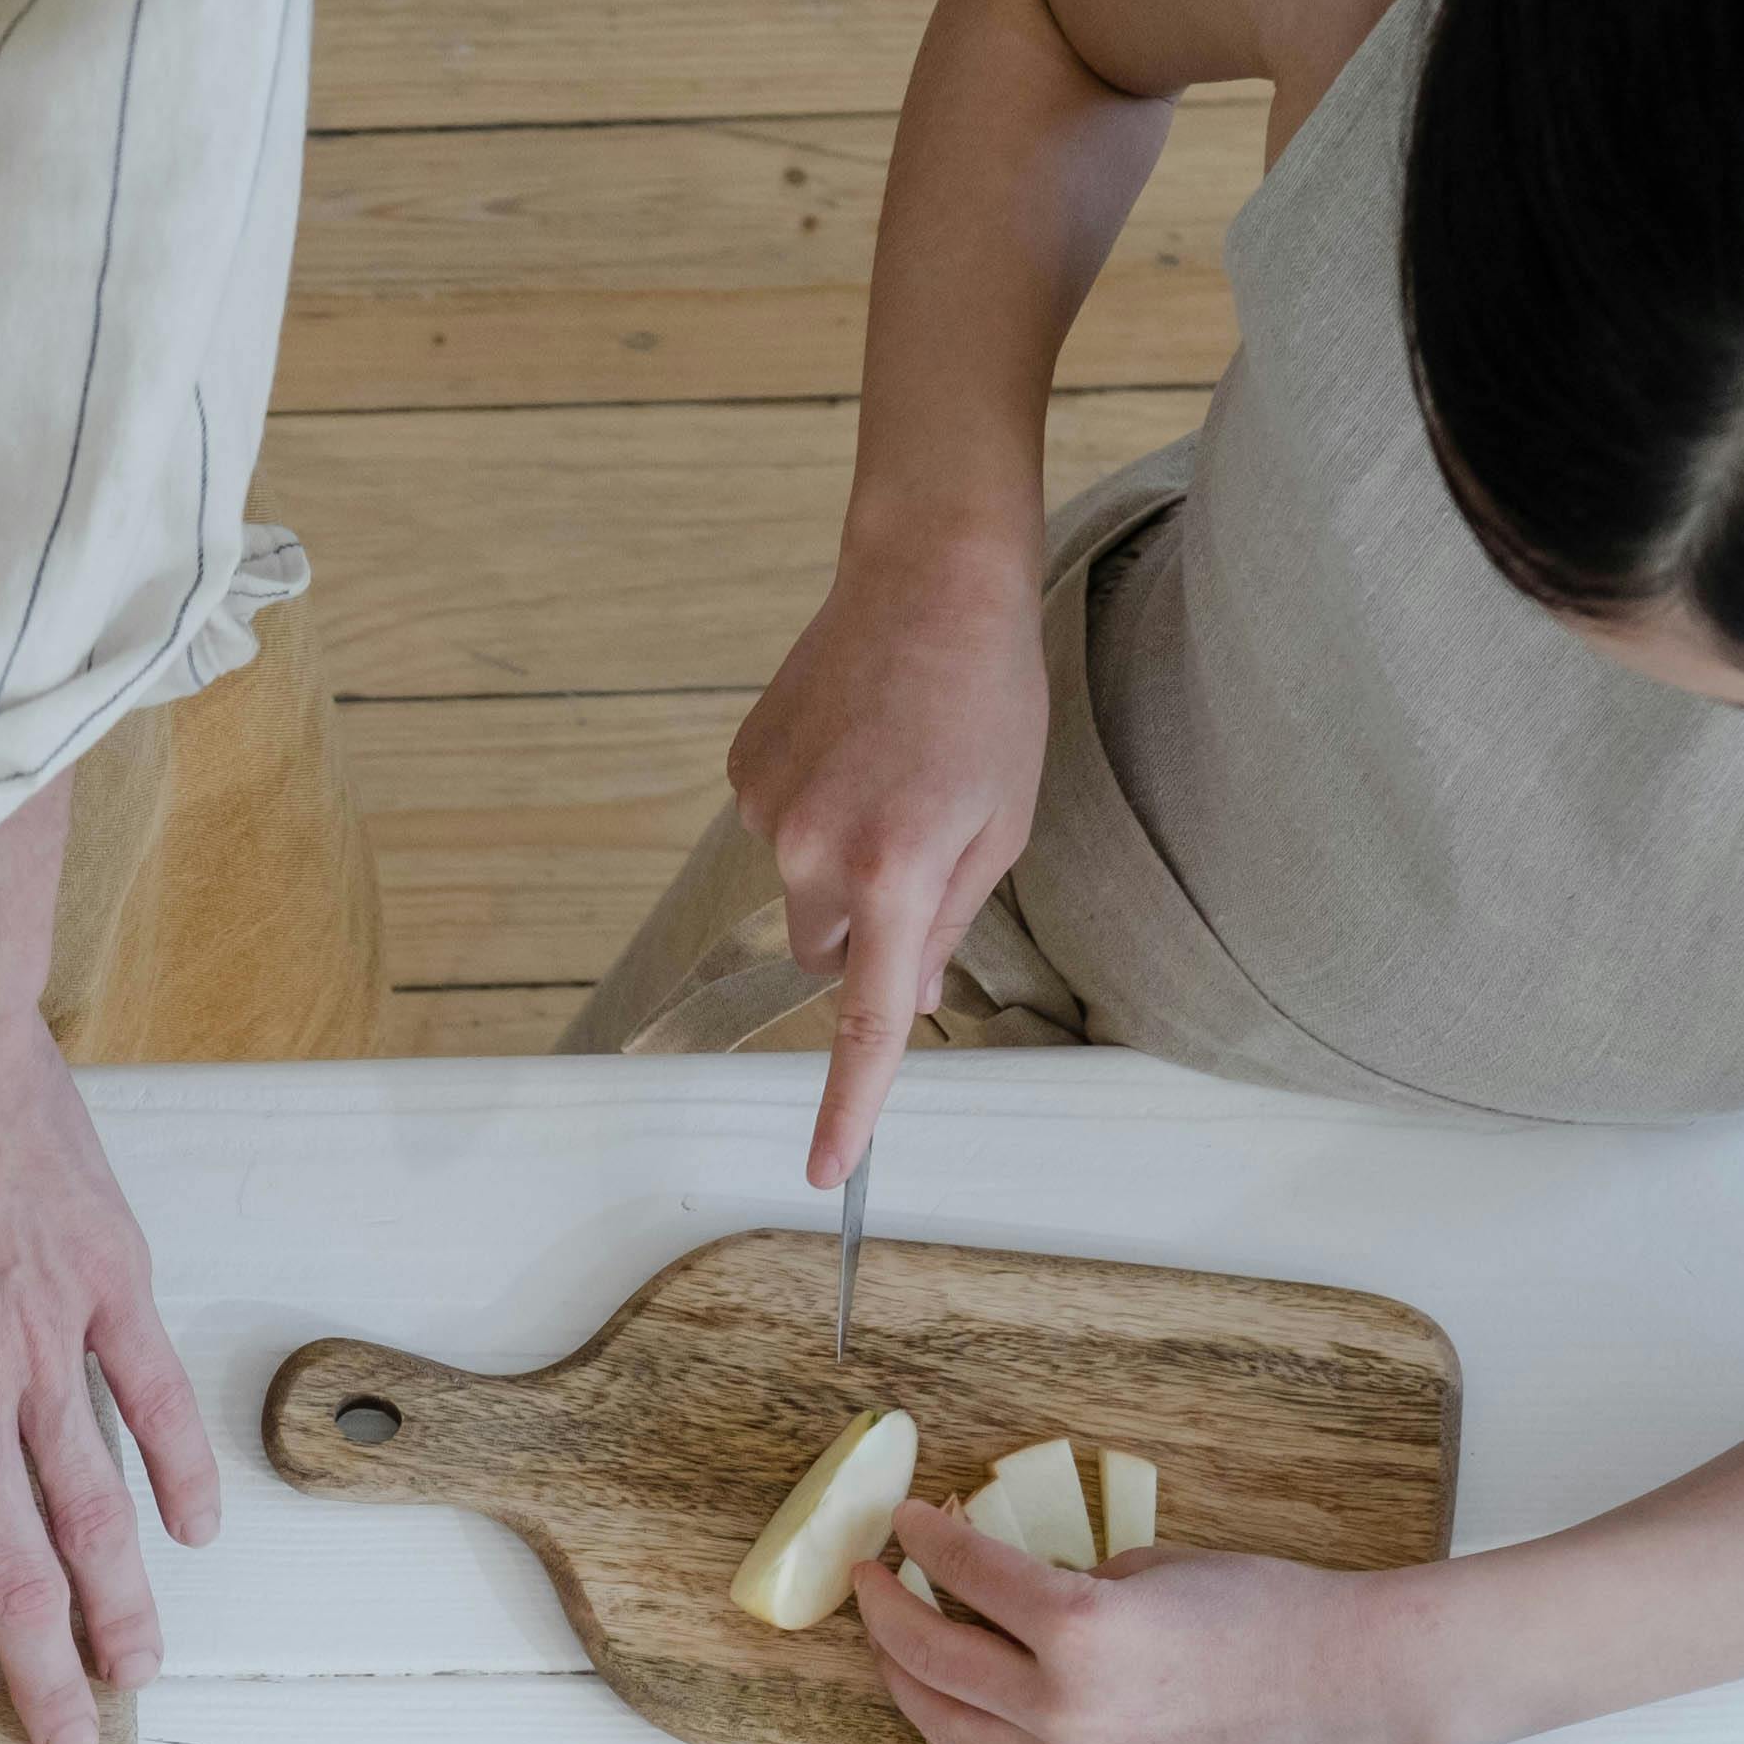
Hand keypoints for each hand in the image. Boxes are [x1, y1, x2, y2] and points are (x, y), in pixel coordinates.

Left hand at [0, 799, 216, 1743]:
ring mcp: (41, 1340)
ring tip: (139, 1674)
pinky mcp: (105, 1275)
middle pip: (9, 1569)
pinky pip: (151, 1396)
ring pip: (92, 1508)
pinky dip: (179, 1468)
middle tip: (67, 1743)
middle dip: (40, 1672)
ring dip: (120, 1605)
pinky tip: (195, 1530)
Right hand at [724, 524, 1048, 1189]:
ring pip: (800, 893)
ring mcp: (768, 809)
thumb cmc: (987, 696)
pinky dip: (813, 813)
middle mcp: (815, 851)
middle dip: (867, 926)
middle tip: (920, 840)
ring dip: (841, 864)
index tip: (827, 1170)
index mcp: (894, 871)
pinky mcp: (744, 769)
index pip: (864, 1019)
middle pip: (826, 952)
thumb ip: (946, 920)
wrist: (926, 573)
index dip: (849, 1103)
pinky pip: (776, 833)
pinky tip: (855, 747)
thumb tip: (905, 993)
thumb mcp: (999, 824)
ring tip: (890, 772)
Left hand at [851, 1504, 1414, 1743]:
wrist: (1348, 1688)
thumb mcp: (1150, 1568)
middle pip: (934, 1659)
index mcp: (1080, 1629)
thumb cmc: (1266, 1610)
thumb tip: (999, 1592)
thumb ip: (1063, 1587)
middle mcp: (1065, 1712)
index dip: (927, 1542)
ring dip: (908, 1682)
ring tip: (895, 1645)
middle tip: (873, 1582)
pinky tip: (942, 1710)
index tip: (907, 1524)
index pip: (968, 1576)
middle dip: (889, 1614)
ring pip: (949, 1731)